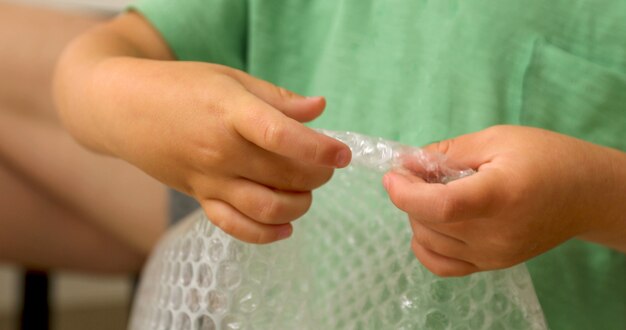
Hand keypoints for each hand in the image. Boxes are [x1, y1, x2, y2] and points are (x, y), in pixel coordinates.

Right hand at [89, 61, 349, 243]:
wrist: (123, 109)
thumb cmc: (181, 88)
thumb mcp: (230, 79)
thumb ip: (278, 98)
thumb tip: (319, 109)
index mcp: (230, 112)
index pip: (282, 136)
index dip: (319, 148)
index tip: (342, 153)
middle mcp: (220, 150)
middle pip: (284, 176)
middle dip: (317, 175)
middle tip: (325, 166)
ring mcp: (208, 179)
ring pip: (266, 208)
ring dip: (299, 205)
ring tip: (305, 190)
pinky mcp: (199, 198)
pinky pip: (236, 226)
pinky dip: (266, 234)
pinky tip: (286, 226)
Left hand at [384, 125, 624, 275]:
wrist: (584, 194)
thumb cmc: (545, 158)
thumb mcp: (497, 139)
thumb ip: (447, 152)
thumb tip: (407, 162)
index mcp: (500, 196)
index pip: (440, 206)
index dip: (406, 193)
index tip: (393, 174)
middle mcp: (495, 234)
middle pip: (428, 222)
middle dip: (408, 195)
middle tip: (416, 171)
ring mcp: (493, 255)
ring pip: (428, 242)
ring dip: (416, 215)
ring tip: (431, 191)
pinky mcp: (491, 265)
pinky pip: (441, 265)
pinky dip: (424, 244)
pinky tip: (429, 222)